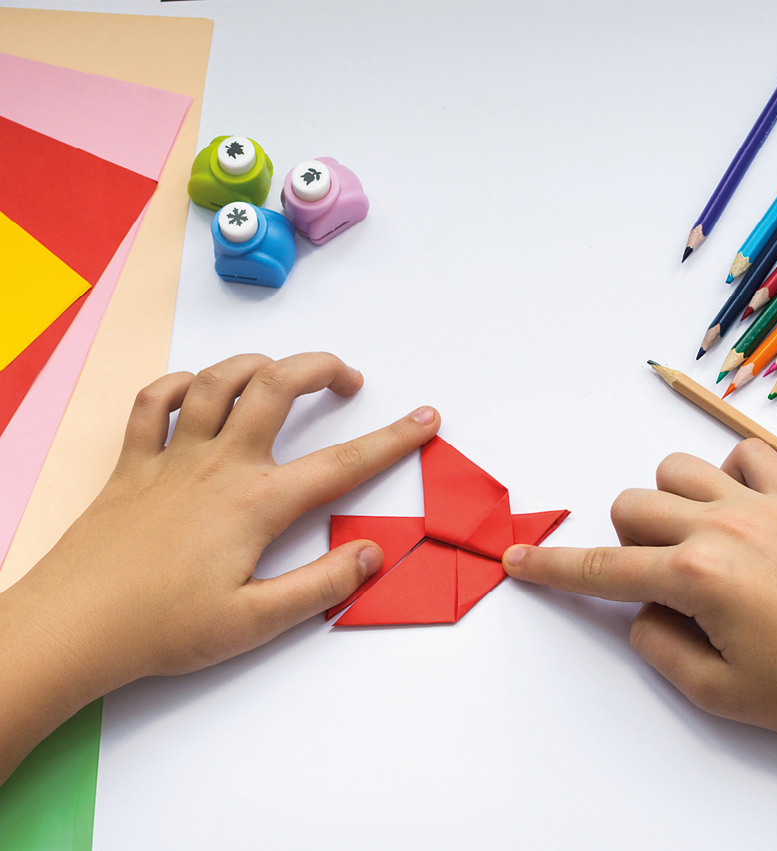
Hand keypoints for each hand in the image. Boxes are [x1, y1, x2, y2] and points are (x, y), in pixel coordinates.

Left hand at [0, 352, 438, 782]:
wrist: (72, 628)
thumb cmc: (162, 628)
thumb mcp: (255, 621)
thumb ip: (322, 585)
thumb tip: (371, 552)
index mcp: (255, 503)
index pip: (341, 463)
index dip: (392, 439)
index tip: (424, 418)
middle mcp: (219, 465)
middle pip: (276, 387)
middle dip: (320, 368)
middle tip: (347, 378)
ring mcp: (171, 457)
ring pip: (216, 381)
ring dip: (255, 365)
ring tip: (279, 373)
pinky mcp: (132, 463)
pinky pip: (151, 403)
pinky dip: (175, 385)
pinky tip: (193, 391)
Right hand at [503, 439, 776, 775]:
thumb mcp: (715, 692)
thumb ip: (655, 643)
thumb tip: (641, 607)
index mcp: (698, 578)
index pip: (601, 569)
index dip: (552, 567)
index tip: (520, 559)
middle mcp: (724, 528)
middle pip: (628, 505)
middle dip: (625, 543)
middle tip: (659, 580)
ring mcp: (763, 504)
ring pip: (674, 469)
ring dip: (667, 503)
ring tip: (694, 540)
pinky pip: (745, 454)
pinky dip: (729, 474)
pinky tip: (739, 508)